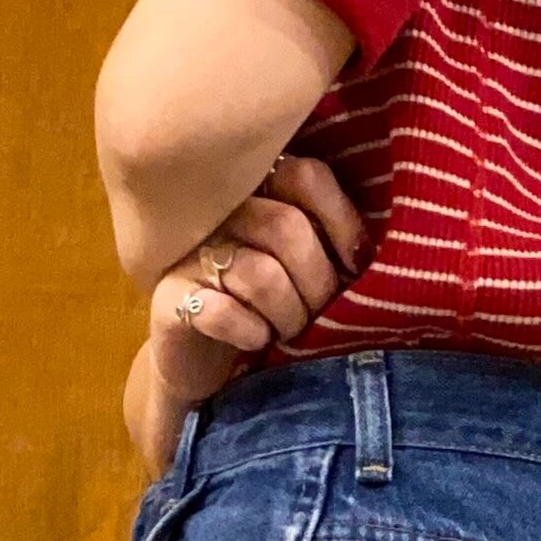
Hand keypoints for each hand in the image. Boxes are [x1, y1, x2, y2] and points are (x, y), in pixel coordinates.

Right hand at [127, 153, 371, 471]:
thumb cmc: (269, 310)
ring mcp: (187, 252)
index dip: (342, 221)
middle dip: (318, 283)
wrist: (204, 365)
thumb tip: (374, 254)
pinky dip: (250, 332)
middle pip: (287, 228)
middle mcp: (217, 210)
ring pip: (259, 273)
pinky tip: (254, 341)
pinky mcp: (167, 298)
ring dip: (288, 314)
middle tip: (320, 314)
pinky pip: (222, 311)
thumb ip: (332, 241)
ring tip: (286, 331)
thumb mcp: (307, 268)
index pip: (306, 175)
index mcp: (256, 188)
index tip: (357, 265)